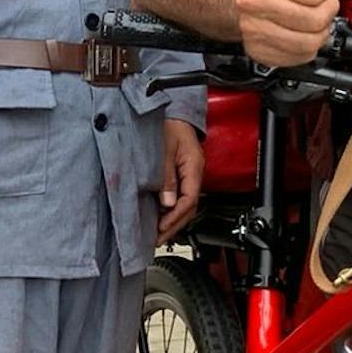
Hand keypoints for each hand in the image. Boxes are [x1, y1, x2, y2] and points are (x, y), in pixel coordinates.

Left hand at [157, 117, 204, 242]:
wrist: (173, 112)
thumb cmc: (169, 124)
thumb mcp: (164, 149)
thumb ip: (165, 175)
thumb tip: (167, 202)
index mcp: (194, 167)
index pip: (189, 200)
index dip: (175, 217)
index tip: (161, 228)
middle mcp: (194, 173)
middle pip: (189, 207)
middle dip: (173, 226)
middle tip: (157, 240)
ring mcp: (189, 175)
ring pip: (185, 205)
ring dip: (172, 221)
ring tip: (157, 235)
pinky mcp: (182, 175)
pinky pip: (179, 197)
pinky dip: (170, 210)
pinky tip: (159, 218)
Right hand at [234, 0, 338, 65]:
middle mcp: (251, 3)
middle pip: (315, 20)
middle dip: (320, 10)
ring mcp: (252, 29)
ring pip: (307, 41)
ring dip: (313, 30)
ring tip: (302, 14)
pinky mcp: (256, 50)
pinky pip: (296, 56)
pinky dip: (301, 47)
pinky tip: (293, 30)